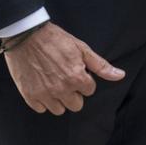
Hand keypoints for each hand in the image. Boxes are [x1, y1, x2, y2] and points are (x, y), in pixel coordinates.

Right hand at [3, 22, 124, 115]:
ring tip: (53, 83)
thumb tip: (120, 75)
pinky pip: (41, 109)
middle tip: (65, 78)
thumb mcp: (81, 48)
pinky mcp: (29, 95)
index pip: (89, 91)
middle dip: (73, 93)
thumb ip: (100, 66)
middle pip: (76, 105)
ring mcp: (44, 94)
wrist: (26, 34)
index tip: (75, 70)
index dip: (84, 80)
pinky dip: (42, 101)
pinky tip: (41, 86)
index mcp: (76, 78)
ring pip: (59, 110)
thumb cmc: (55, 39)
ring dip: (58, 99)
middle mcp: (61, 89)